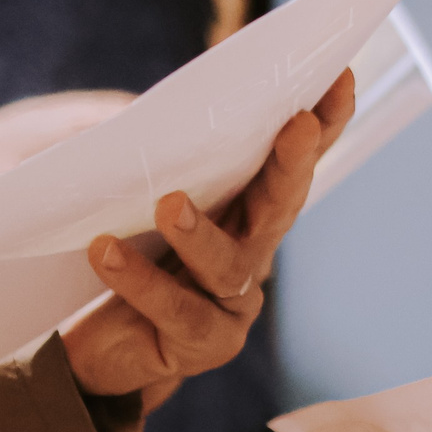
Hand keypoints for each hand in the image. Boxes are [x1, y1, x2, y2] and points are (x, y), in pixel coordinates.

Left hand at [63, 72, 354, 409]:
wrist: (93, 354)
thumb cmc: (120, 261)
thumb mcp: (132, 199)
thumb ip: (147, 160)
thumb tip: (134, 114)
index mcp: (245, 210)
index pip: (291, 162)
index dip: (324, 124)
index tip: (338, 77)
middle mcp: (253, 253)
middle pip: (283, 206)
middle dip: (294, 163)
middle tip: (298, 123)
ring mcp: (234, 303)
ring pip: (231, 264)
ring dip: (201, 233)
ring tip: (169, 204)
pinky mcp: (202, 344)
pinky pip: (175, 309)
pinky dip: (139, 280)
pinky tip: (106, 252)